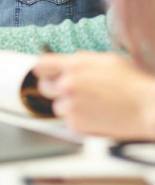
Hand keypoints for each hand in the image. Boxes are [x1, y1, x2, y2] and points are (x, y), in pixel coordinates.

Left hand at [33, 52, 154, 139]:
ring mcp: (71, 106)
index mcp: (74, 65)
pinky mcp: (76, 125)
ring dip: (67, 105)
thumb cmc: (132, 83)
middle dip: (55, 87)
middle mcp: (68, 84)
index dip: (44, 69)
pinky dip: (78, 119)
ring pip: (56, 106)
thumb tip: (65, 62)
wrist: (148, 108)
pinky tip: (95, 114)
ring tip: (90, 104)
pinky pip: (68, 121)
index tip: (47, 73)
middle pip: (44, 86)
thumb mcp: (105, 59)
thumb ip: (79, 60)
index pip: (41, 65)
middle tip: (72, 90)